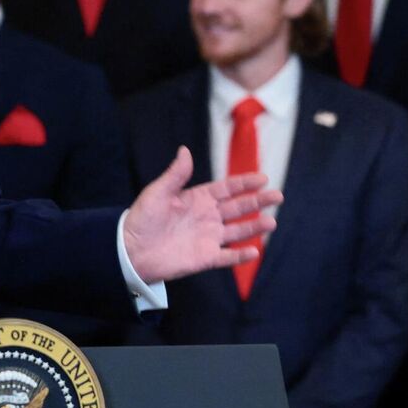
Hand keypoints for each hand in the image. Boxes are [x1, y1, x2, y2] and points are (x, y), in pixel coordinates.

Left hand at [120, 147, 279, 284]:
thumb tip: (185, 150)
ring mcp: (208, 238)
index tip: (262, 178)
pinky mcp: (205, 258)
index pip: (227, 189)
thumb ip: (175, 174)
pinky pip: (227, 256)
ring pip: (238, 231)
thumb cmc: (142, 219)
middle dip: (258, 201)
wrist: (130, 250)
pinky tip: (254, 250)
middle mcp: (207, 217)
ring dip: (255, 227)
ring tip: (272, 222)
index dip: (244, 183)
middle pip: (238, 208)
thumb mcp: (158, 192)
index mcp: (197, 198)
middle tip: (278, 196)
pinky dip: (240, 255)